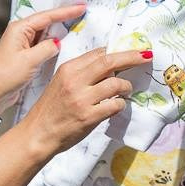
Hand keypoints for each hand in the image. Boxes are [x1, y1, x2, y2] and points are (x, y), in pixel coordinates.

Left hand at [0, 3, 86, 113]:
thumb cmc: (6, 76)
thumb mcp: (30, 61)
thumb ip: (47, 48)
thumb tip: (58, 43)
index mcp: (20, 28)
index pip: (47, 16)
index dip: (66, 11)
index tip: (81, 7)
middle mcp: (21, 32)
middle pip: (47, 21)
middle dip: (64, 16)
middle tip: (83, 11)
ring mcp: (24, 43)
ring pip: (47, 32)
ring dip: (61, 29)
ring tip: (78, 23)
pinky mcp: (26, 54)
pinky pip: (44, 44)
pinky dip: (55, 42)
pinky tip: (66, 42)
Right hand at [18, 48, 153, 159]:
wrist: (37, 133)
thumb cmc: (50, 109)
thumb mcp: (60, 82)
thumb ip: (81, 72)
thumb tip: (107, 65)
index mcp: (68, 68)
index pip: (98, 53)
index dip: (117, 52)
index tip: (131, 53)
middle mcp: (75, 80)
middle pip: (110, 62)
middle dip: (132, 57)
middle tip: (146, 56)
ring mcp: (82, 98)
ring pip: (116, 84)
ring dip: (126, 86)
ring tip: (127, 90)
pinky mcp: (89, 116)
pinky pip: (115, 105)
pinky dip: (121, 105)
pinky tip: (117, 106)